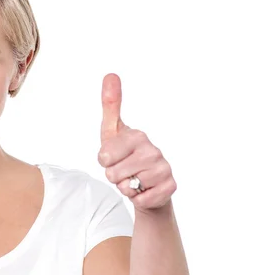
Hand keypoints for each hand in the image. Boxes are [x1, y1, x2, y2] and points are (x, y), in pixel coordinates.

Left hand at [98, 73, 175, 211]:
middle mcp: (153, 150)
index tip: (113, 157)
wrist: (146, 183)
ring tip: (134, 179)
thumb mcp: (112, 131)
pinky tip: (145, 190)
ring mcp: (164, 169)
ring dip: (126, 188)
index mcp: (137, 136)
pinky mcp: (170, 187)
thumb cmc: (125, 155)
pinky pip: (140, 200)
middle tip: (124, 170)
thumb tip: (110, 74)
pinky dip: (138, 199)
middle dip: (114, 176)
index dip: (104, 162)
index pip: (104, 156)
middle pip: (112, 174)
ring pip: (127, 188)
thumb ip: (110, 105)